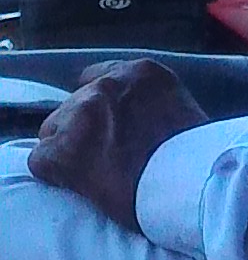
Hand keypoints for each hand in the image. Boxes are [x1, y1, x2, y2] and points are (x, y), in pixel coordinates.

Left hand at [27, 57, 205, 230]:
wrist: (190, 187)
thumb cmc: (194, 158)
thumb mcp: (179, 108)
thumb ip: (147, 102)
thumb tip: (129, 118)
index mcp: (140, 72)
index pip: (96, 78)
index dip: (98, 108)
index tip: (107, 128)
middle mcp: (106, 86)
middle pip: (72, 106)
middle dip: (83, 131)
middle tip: (106, 158)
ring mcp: (80, 116)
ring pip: (52, 132)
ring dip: (69, 152)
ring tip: (95, 175)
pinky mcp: (62, 149)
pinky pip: (40, 161)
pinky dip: (55, 176)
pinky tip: (80, 186)